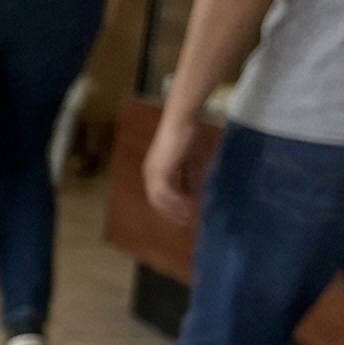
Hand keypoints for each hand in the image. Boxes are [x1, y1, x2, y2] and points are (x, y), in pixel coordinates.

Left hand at [143, 107, 207, 226]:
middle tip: (186, 223)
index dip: (171, 208)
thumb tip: (193, 197)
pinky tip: (189, 208)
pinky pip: (167, 193)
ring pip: (161, 200)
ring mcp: (153, 174)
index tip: (184, 217)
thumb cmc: (188, 137)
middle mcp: (150, 174)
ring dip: (175, 210)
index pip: (159, 196)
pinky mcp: (159, 172)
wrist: (182, 121)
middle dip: (172, 213)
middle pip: (158, 201)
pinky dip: (177, 202)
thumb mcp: (190, 163)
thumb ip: (189, 180)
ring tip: (189, 219)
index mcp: (154, 172)